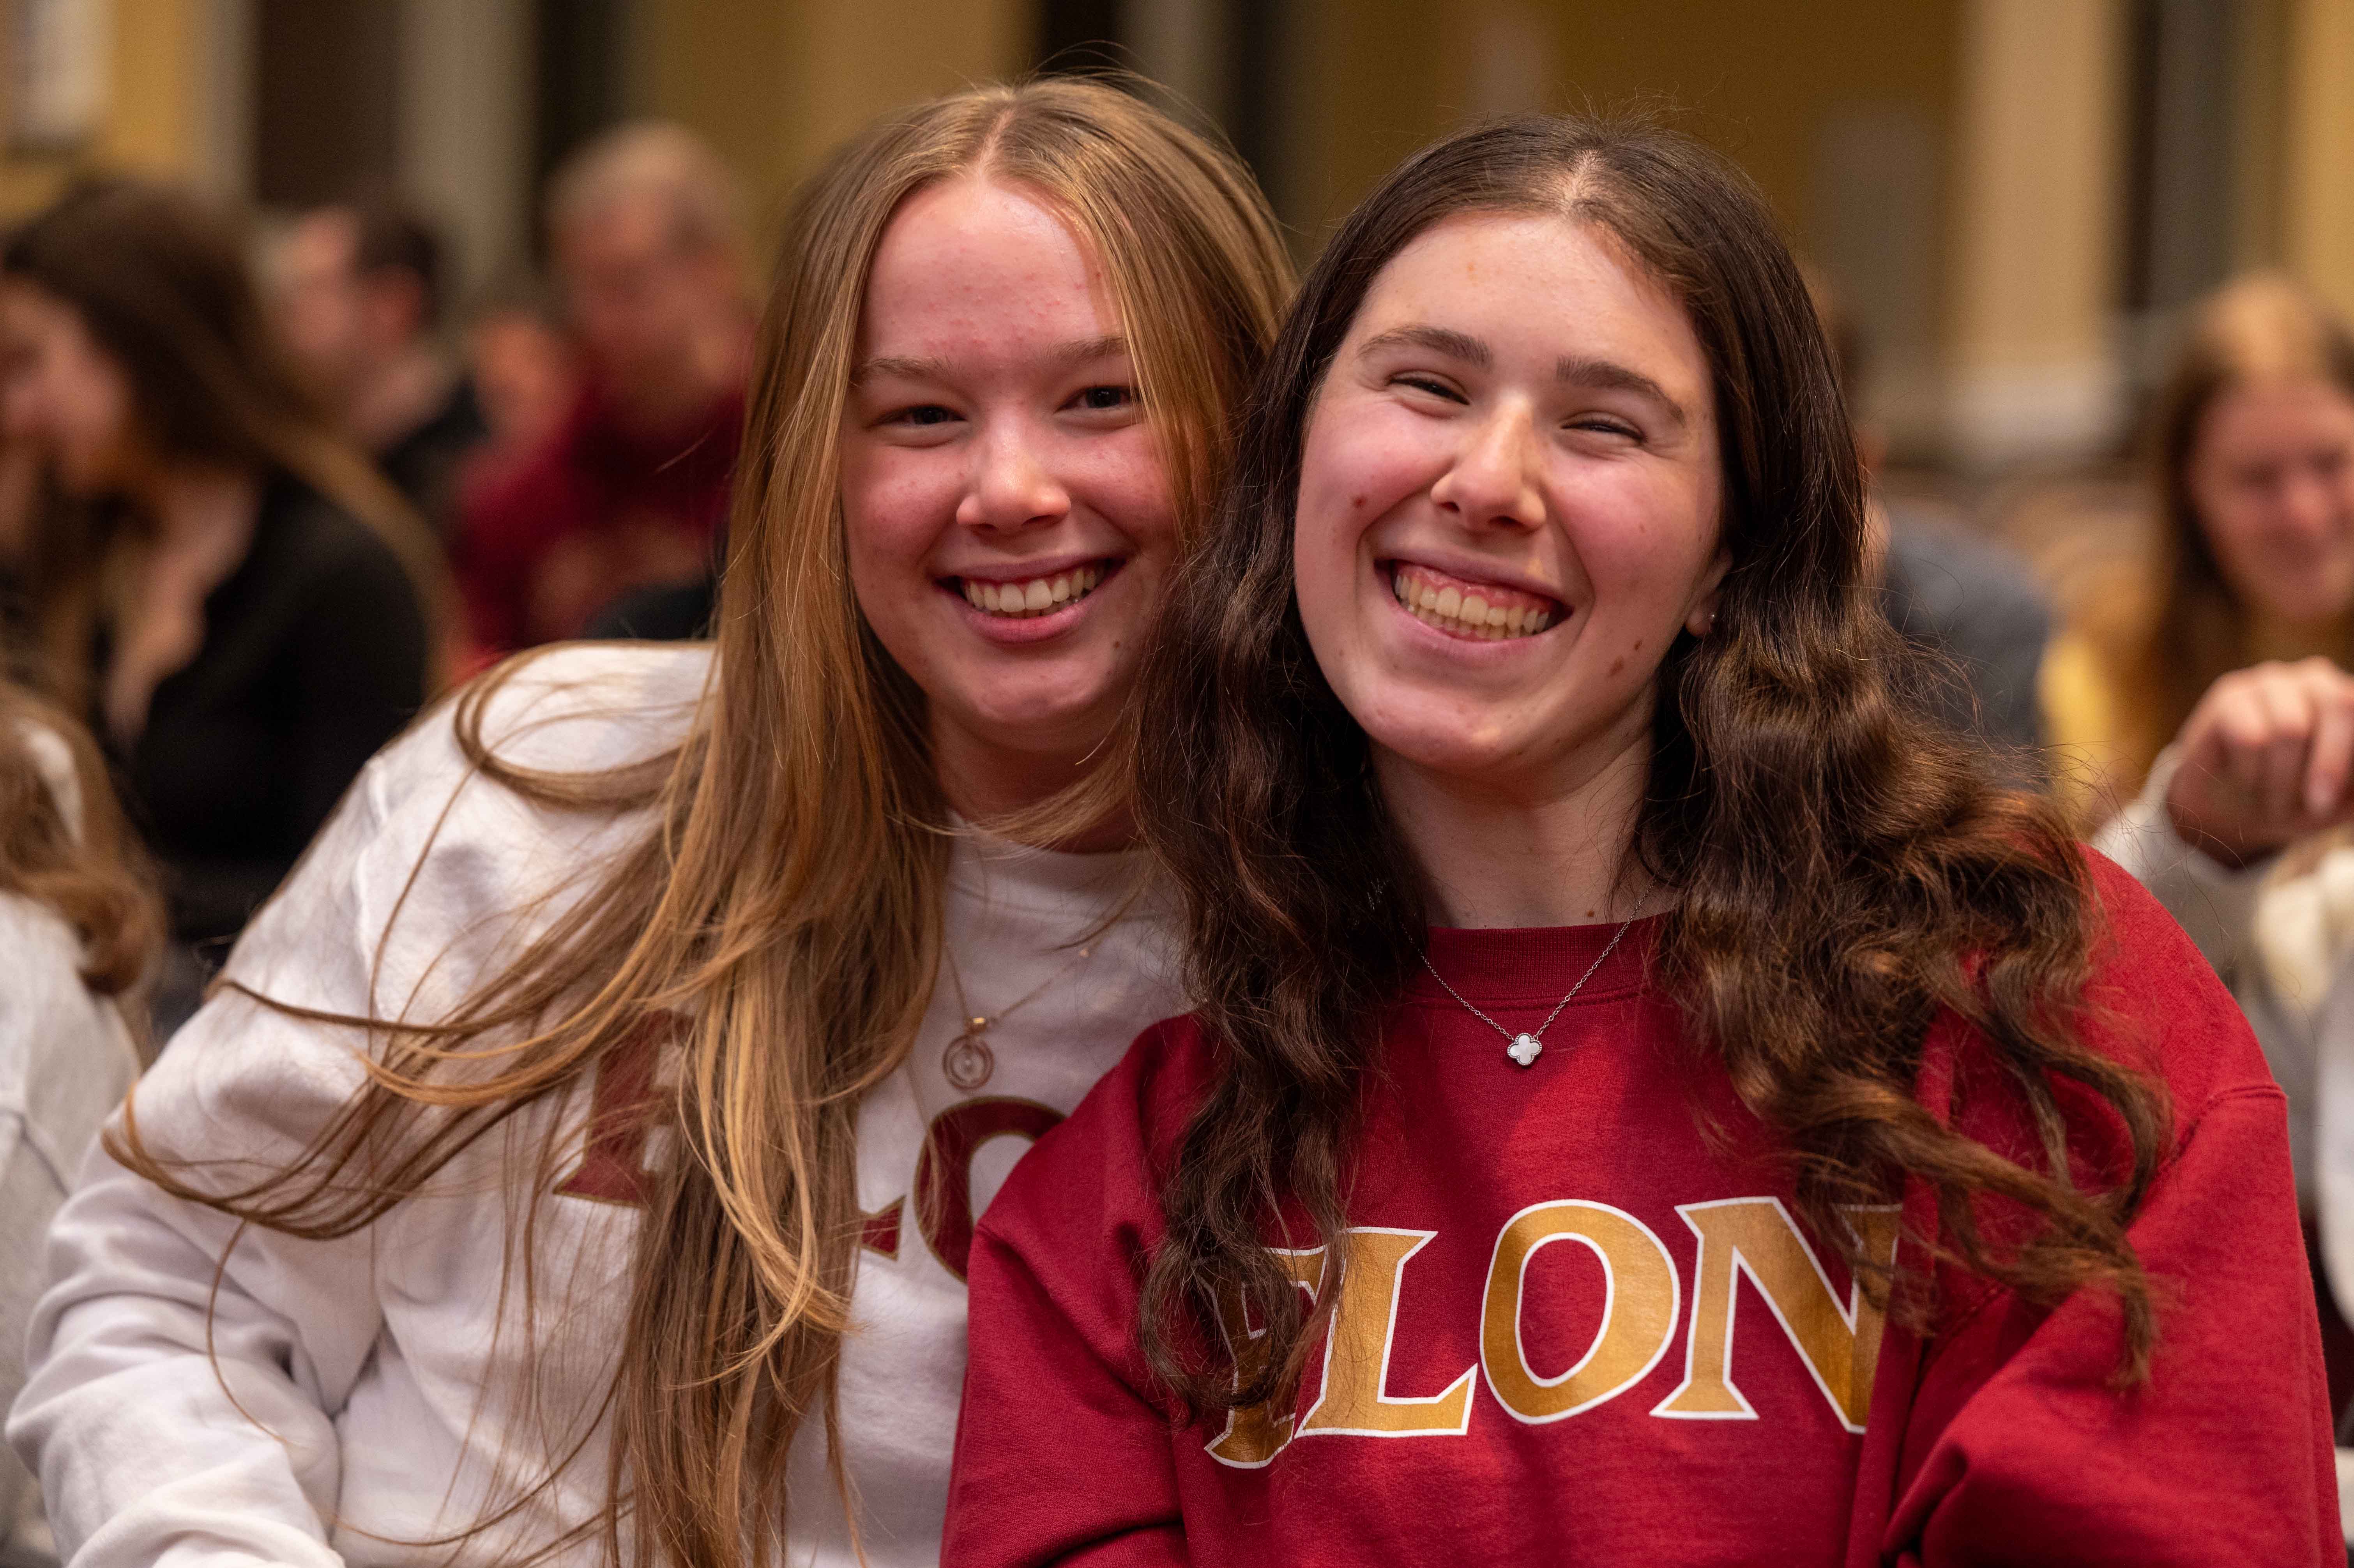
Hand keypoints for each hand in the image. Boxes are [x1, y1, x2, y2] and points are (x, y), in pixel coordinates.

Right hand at [2165, 657, 2353, 865]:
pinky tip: (2246, 780)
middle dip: (2329, 763)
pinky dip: (2250, 772)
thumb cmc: (2298, 801)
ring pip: (2291, 728)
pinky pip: (2250, 737)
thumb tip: (2352, 772)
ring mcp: (2271, 683)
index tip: (2335, 797)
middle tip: (2317, 805)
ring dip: (2282, 780)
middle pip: (2340, 703)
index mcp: (2350, 701)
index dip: (2346, 755)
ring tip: (2274, 801)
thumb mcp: (2344, 799)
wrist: (2230, 810)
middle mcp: (2318, 680)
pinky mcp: (2230, 696)